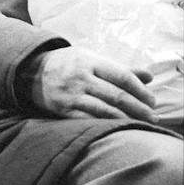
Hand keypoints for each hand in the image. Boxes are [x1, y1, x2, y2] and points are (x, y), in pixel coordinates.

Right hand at [26, 47, 157, 121]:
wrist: (31, 71)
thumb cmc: (68, 64)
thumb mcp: (91, 58)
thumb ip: (119, 68)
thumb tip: (149, 76)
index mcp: (89, 61)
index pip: (122, 76)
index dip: (140, 90)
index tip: (152, 100)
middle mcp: (80, 77)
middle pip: (116, 95)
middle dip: (139, 108)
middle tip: (152, 116)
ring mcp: (70, 94)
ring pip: (104, 110)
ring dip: (126, 118)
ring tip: (140, 123)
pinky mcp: (63, 109)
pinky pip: (88, 119)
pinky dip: (106, 124)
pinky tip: (117, 126)